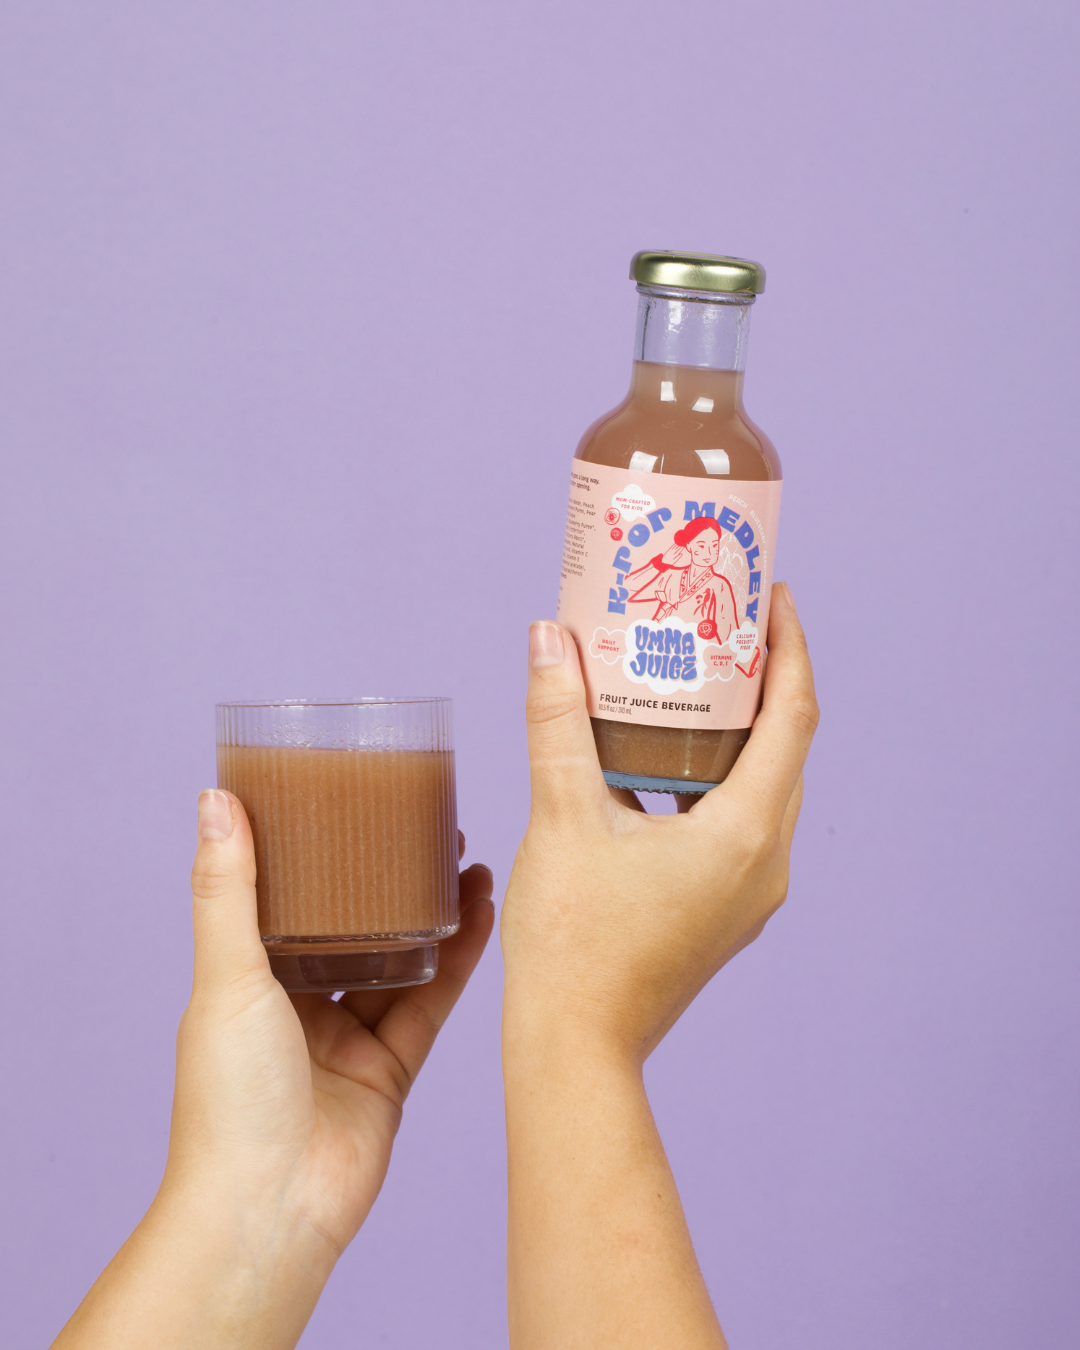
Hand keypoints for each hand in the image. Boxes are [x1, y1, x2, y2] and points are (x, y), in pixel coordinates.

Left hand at [173, 793, 493, 1254]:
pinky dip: (457, 962)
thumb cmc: (230, 1100)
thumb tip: (214, 798)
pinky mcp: (391, 1070)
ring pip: (399, 962)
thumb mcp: (226, 977)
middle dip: (390, 880)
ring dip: (433, 913)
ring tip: (469, 858)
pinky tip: (482, 917)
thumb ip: (228, 889)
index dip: (322, 854)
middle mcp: (297, 1008)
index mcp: (248, 982)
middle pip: (353, 927)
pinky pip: (429, 1004)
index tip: (356, 806)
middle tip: (431, 827)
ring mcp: (346, 1040)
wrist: (271, 1208)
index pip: (287, 902)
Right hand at [501, 584, 816, 1349]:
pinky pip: (741, 823)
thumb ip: (558, 720)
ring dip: (742, 730)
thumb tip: (547, 638)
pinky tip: (665, 758)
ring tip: (697, 679)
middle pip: (787, 747)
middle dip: (767, 680)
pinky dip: (718, 777)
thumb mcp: (561, 815)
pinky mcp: (725, 910)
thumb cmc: (571, 941)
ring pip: (765, 787)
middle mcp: (765, 862)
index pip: (794, 715)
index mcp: (743, 832)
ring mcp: (750, 893)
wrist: (573, 1047)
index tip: (772, 595)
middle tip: (728, 623)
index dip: (790, 647)